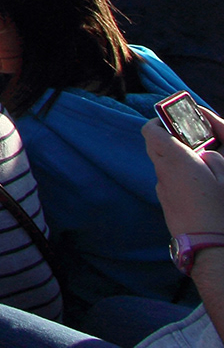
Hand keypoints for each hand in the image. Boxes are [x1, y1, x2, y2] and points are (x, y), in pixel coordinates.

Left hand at [146, 110, 223, 237]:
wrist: (208, 248)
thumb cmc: (220, 211)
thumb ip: (214, 158)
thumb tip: (204, 154)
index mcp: (175, 160)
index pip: (151, 130)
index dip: (160, 121)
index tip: (176, 120)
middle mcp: (162, 173)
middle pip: (155, 146)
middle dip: (171, 139)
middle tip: (194, 142)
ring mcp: (161, 190)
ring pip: (163, 165)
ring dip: (177, 160)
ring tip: (203, 166)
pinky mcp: (166, 204)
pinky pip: (169, 182)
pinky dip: (179, 177)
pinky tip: (200, 187)